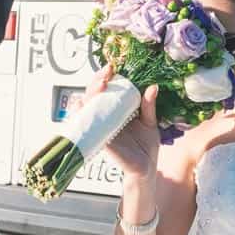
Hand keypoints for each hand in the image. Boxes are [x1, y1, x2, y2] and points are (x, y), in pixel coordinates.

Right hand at [86, 63, 159, 181]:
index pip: (104, 90)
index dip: (104, 77)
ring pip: (86, 109)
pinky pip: (86, 127)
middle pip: (92, 96)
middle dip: (95, 82)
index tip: (111, 67)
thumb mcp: (150, 122)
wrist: (147, 167)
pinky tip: (82, 106)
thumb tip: (152, 87)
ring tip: (100, 86)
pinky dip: (81, 116)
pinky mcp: (100, 141)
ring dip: (88, 95)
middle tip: (106, 74)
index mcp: (115, 111)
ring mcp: (100, 129)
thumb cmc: (146, 145)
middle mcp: (104, 118)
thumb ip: (148, 106)